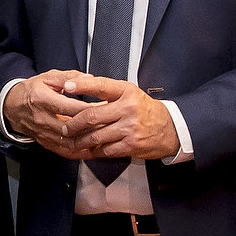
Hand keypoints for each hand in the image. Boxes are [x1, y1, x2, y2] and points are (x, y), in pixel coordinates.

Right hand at [1, 75, 107, 162]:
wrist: (12, 106)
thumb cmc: (33, 90)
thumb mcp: (49, 77)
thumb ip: (70, 77)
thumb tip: (90, 78)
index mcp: (42, 99)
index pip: (70, 107)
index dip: (90, 109)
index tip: (106, 107)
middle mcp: (42, 118)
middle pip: (72, 127)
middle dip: (92, 127)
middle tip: (111, 124)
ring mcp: (43, 133)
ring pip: (70, 142)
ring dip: (89, 141)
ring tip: (106, 137)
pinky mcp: (45, 143)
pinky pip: (64, 152)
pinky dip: (80, 152)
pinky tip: (94, 149)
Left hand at [57, 74, 180, 161]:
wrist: (170, 129)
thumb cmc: (145, 110)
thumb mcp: (130, 93)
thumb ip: (108, 92)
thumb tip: (81, 87)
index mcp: (127, 92)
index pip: (101, 86)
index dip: (82, 86)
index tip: (67, 86)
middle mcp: (128, 109)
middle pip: (92, 116)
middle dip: (74, 124)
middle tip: (65, 127)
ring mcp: (129, 129)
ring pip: (96, 136)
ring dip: (80, 140)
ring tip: (72, 140)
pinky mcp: (130, 145)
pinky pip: (105, 149)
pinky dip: (94, 150)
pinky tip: (88, 148)